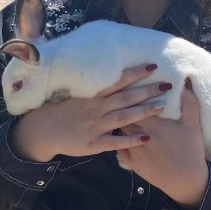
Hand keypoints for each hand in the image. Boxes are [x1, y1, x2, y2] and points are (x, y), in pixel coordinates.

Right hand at [9, 64, 169, 161]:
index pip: (118, 81)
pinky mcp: (93, 144)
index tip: (153, 65)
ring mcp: (96, 126)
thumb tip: (117, 82)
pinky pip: (115, 142)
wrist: (42, 130)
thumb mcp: (79, 97)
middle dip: (147, 90)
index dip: (136, 73)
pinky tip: (146, 138)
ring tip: (162, 106)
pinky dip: (130, 140)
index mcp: (94, 96)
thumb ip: (98, 93)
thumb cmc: (62, 111)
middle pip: (126, 98)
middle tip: (167, 84)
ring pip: (124, 117)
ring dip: (144, 112)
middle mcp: (97, 109)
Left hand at [117, 81, 208, 208]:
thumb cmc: (191, 151)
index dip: (132, 91)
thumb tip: (185, 81)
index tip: (131, 83)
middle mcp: (138, 135)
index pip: (135, 102)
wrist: (186, 181)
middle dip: (122, 104)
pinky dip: (117, 138)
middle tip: (121, 94)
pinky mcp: (131, 163)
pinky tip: (117, 132)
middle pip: (123, 114)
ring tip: (117, 111)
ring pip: (118, 130)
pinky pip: (118, 147)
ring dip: (118, 120)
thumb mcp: (193, 125)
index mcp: (152, 124)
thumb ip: (189, 102)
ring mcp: (133, 150)